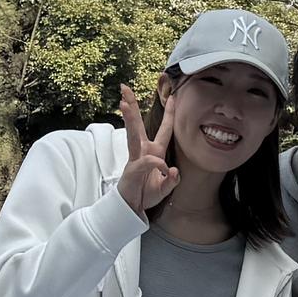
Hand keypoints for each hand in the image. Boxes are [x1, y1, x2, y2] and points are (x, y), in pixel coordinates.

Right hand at [116, 82, 178, 217]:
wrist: (133, 208)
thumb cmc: (146, 194)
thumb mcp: (166, 188)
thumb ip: (173, 180)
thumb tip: (174, 170)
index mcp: (153, 151)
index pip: (164, 129)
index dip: (169, 113)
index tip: (173, 97)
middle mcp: (142, 151)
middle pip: (137, 123)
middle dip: (132, 105)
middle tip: (125, 88)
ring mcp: (135, 159)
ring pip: (133, 134)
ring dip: (129, 118)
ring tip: (123, 103)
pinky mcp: (132, 169)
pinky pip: (147, 161)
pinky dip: (157, 163)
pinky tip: (164, 168)